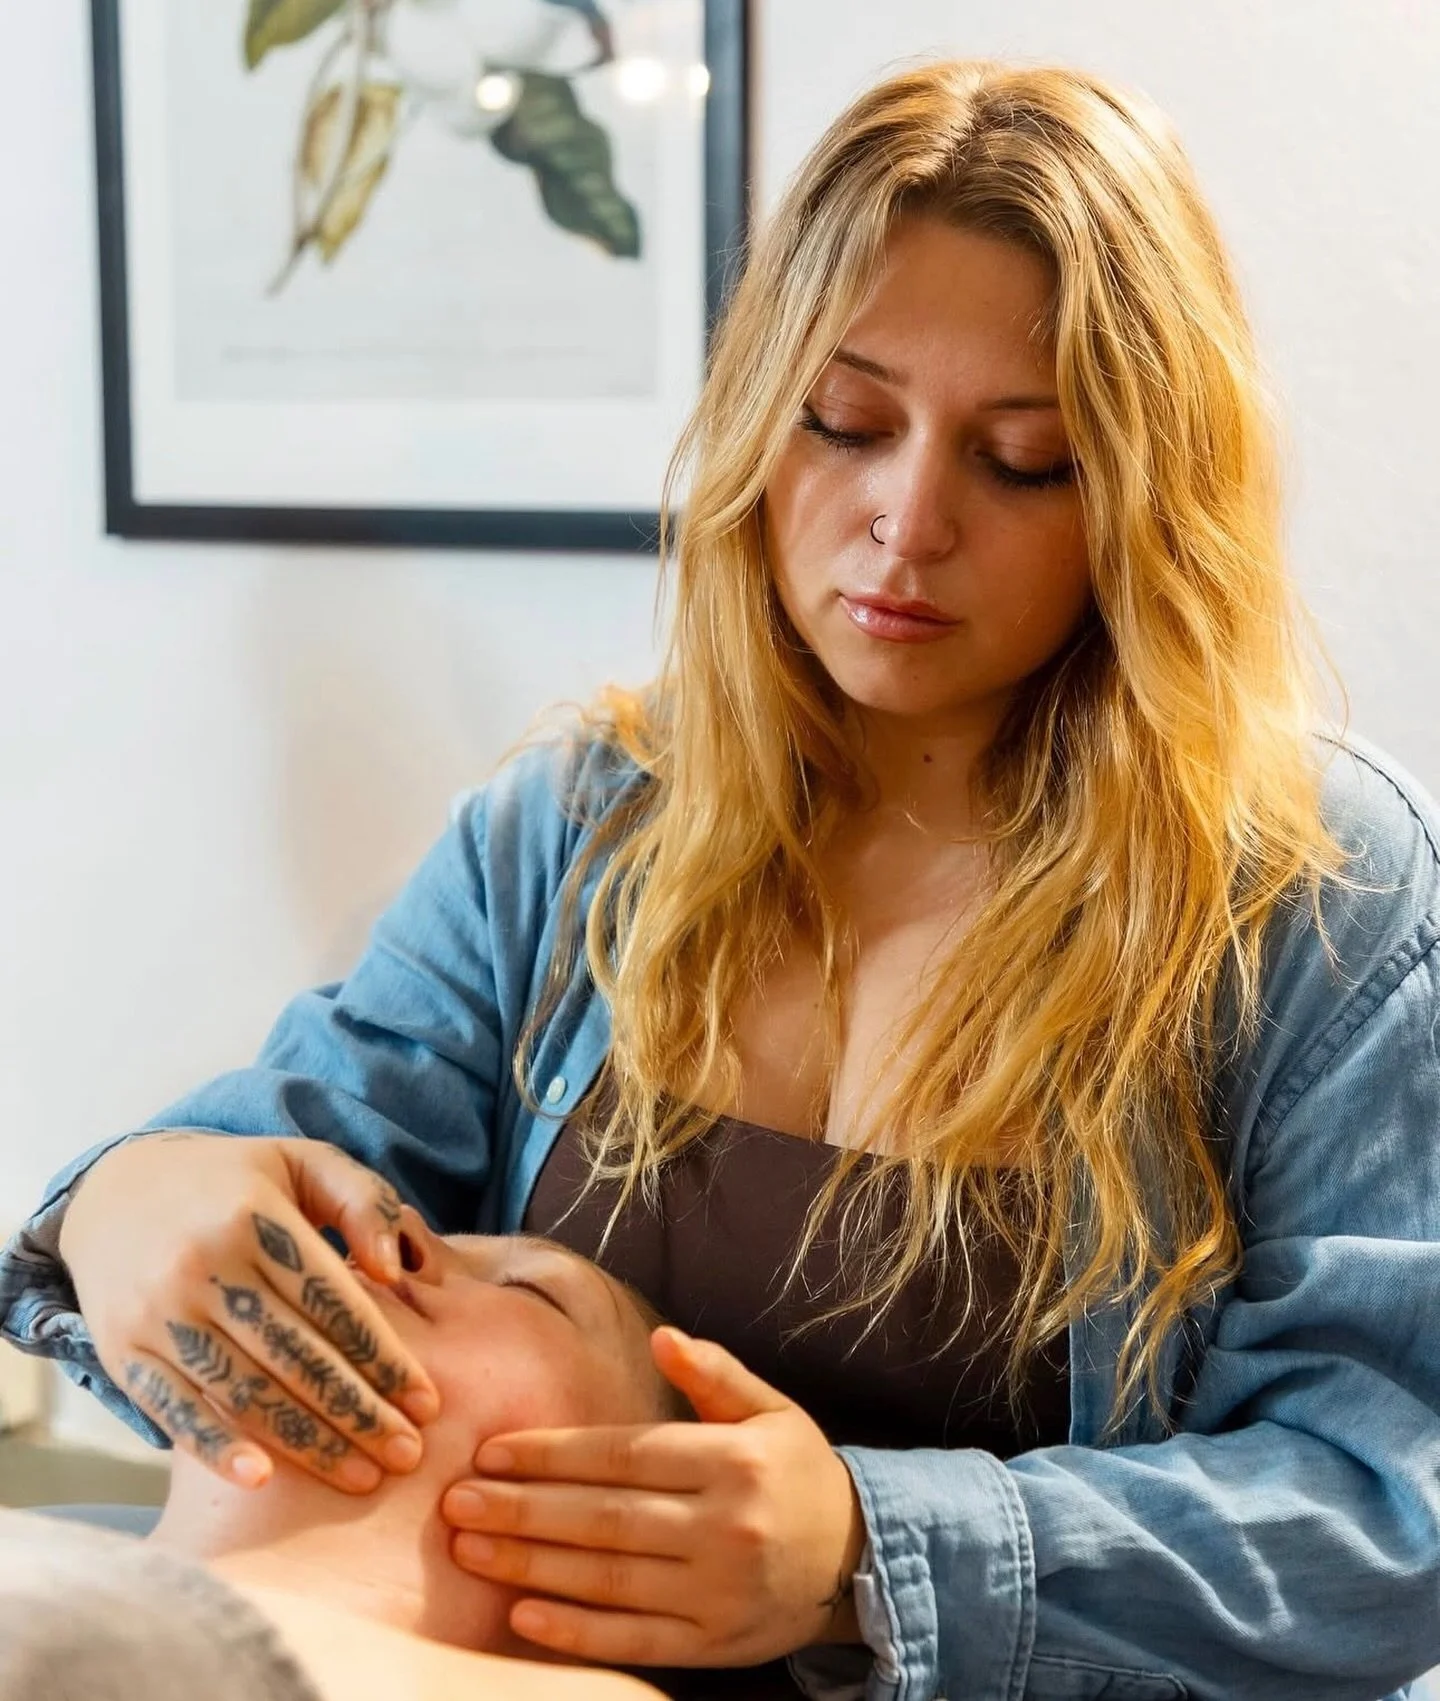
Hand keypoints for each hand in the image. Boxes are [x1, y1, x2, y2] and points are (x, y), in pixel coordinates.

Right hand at [60, 1131, 443, 1492]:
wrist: (116, 1190)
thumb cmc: (235, 1182)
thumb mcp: (302, 1161)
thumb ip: (361, 1201)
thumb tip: (394, 1272)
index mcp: (255, 1216)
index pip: (333, 1303)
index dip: (385, 1358)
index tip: (427, 1402)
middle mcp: (203, 1264)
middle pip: (296, 1356)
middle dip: (359, 1413)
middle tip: (407, 1454)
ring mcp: (158, 1312)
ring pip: (244, 1391)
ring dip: (307, 1443)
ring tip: (361, 1476)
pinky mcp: (122, 1351)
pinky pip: (174, 1409)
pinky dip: (216, 1448)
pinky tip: (263, 1480)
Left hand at [440, 1326, 866, 1667]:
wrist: (856, 1559)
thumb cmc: (796, 1472)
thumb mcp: (770, 1412)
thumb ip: (716, 1375)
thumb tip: (664, 1339)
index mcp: (733, 1462)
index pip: (625, 1455)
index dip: (554, 1453)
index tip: (492, 1451)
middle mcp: (725, 1527)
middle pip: (605, 1517)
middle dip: (523, 1508)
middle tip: (455, 1501)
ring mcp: (716, 1593)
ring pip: (607, 1578)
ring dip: (530, 1564)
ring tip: (469, 1547)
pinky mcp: (711, 1646)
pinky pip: (631, 1639)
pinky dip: (572, 1631)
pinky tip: (520, 1615)